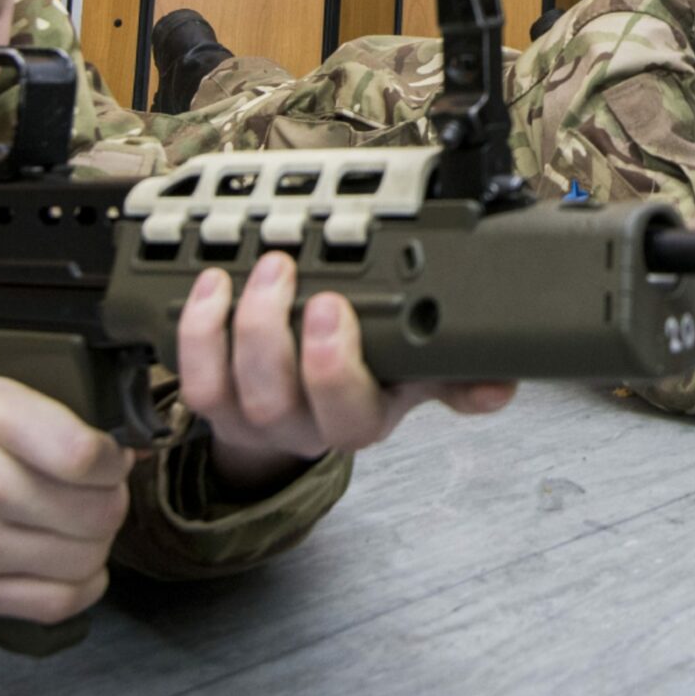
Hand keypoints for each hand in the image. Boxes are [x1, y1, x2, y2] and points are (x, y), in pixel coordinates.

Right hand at [0, 377, 136, 624]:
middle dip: (110, 504)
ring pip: (85, 560)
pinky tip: (71, 566)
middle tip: (92, 497)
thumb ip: (68, 418)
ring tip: (76, 528)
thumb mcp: (1, 402)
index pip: (87, 455)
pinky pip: (58, 602)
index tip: (108, 462)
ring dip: (96, 546)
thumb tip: (135, 452)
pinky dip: (82, 587)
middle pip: (98, 513)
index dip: (115, 463)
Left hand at [178, 253, 516, 493]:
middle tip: (291, 273)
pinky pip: (193, 379)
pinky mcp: (214, 401)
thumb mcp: (419, 376)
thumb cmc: (368, 378)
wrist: (306, 411)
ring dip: (236, 325)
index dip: (334, 367)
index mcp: (360, 418)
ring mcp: (252, 416)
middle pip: (281, 401)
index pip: (350, 412)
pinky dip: (196, 330)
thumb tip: (501, 384)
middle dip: (275, 333)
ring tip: (258, 269)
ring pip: (230, 390)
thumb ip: (457, 373)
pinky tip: (212, 285)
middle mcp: (302, 426)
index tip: (335, 308)